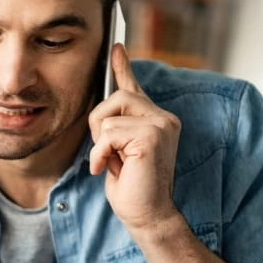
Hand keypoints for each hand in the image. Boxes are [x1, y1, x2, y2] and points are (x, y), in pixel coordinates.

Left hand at [88, 44, 183, 235]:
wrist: (147, 215)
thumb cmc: (132, 189)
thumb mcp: (117, 152)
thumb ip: (114, 130)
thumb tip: (102, 113)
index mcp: (154, 120)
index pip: (135, 88)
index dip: (123, 67)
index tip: (116, 46)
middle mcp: (163, 118)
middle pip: (117, 96)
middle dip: (99, 124)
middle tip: (104, 151)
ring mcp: (161, 125)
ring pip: (109, 115)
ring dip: (100, 143)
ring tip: (112, 163)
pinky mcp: (152, 136)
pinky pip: (108, 133)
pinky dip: (100, 153)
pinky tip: (109, 169)